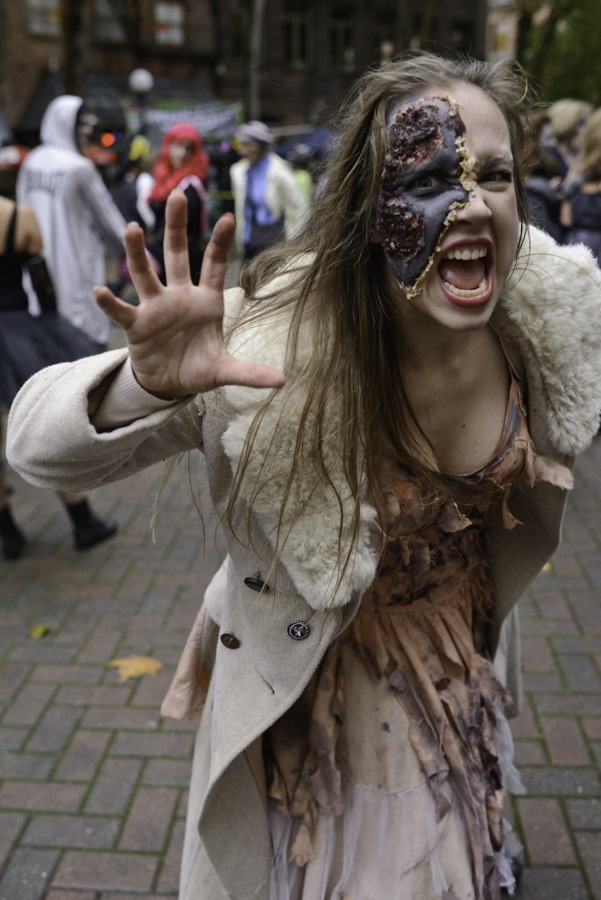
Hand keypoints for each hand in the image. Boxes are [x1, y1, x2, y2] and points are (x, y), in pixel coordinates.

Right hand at [94, 191, 285, 398]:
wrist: (169, 385)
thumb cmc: (198, 368)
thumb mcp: (225, 371)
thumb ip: (251, 373)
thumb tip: (283, 381)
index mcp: (206, 301)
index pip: (215, 265)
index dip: (220, 243)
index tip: (228, 218)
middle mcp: (180, 296)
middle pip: (177, 254)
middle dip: (176, 226)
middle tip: (177, 195)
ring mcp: (156, 308)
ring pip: (146, 274)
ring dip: (137, 253)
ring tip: (131, 228)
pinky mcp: (136, 326)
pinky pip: (122, 311)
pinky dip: (110, 302)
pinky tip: (100, 291)